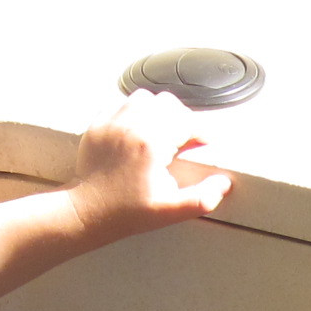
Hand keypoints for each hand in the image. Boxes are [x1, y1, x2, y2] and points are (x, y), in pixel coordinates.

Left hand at [66, 90, 233, 242]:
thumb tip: (223, 183)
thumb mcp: (171, 211)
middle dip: (180, 118)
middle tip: (182, 138)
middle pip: (167, 103)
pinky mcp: (97, 126)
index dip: (200, 132)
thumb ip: (203, 198)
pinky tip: (136, 130)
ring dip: (156, 111)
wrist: (88, 212)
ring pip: (143, 98)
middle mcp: (131, 127)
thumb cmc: (126, 212)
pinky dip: (132, 112)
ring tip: (159, 131)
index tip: (202, 144)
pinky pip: (119, 104)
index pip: (187, 121)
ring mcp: (112, 124)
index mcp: (152, 144)